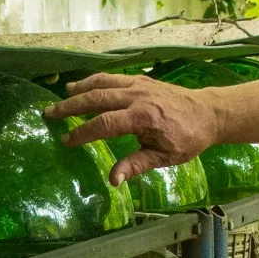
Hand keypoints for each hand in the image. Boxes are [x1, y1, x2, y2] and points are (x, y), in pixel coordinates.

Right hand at [44, 72, 224, 185]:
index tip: (66, 140)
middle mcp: (138, 96)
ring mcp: (139, 84)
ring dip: (80, 89)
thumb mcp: (165, 157)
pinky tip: (82, 86)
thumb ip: (136, 165)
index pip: (104, 124)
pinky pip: (112, 77)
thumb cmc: (188, 139)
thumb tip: (113, 180)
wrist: (208, 113)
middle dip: (71, 107)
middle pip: (97, 98)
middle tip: (50, 114)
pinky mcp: (141, 79)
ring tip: (62, 97)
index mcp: (144, 117)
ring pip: (102, 83)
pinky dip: (94, 80)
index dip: (82, 133)